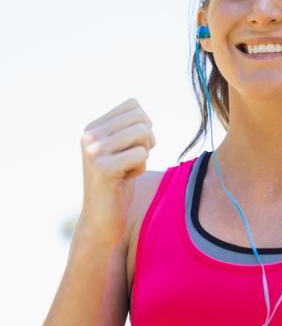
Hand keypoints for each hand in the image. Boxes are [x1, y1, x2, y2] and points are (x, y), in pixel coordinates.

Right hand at [79, 97, 155, 246]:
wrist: (101, 220)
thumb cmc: (117, 185)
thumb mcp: (119, 151)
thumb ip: (127, 129)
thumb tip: (142, 112)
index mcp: (92, 127)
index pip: (133, 105)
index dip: (144, 125)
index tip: (134, 147)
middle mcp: (89, 135)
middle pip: (140, 117)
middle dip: (148, 139)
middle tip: (137, 159)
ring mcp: (94, 150)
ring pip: (142, 133)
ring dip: (145, 154)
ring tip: (130, 169)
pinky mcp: (103, 168)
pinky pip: (141, 155)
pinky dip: (141, 168)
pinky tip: (125, 180)